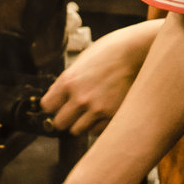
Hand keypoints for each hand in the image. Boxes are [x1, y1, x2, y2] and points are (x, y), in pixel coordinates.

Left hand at [40, 21, 160, 136]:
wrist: (136, 52)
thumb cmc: (110, 52)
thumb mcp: (82, 61)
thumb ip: (69, 81)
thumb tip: (58, 97)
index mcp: (69, 81)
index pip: (47, 105)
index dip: (52, 105)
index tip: (57, 104)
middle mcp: (80, 97)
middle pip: (59, 123)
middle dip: (65, 117)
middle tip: (73, 112)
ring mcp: (97, 109)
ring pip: (77, 130)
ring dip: (81, 123)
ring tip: (91, 111)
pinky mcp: (113, 116)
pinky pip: (96, 131)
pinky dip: (98, 125)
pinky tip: (104, 112)